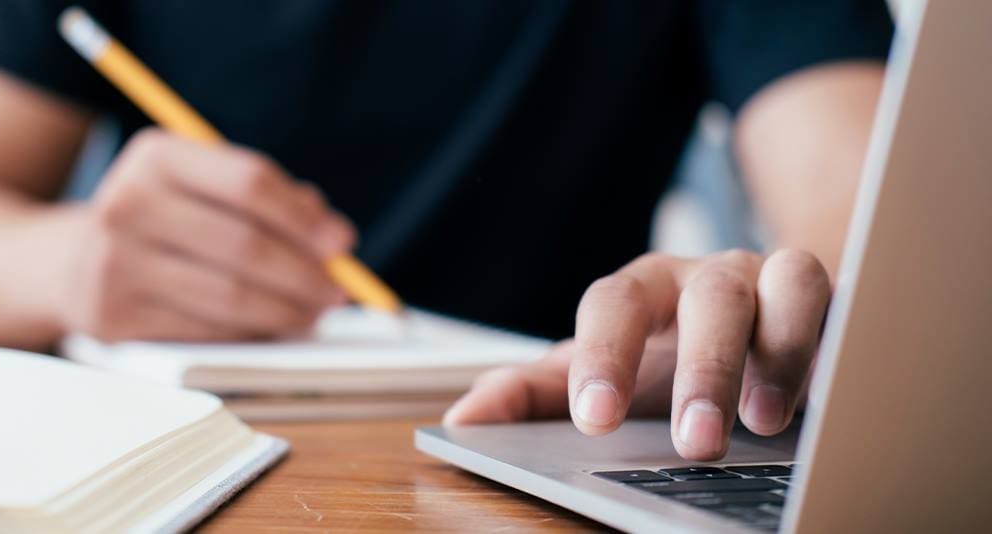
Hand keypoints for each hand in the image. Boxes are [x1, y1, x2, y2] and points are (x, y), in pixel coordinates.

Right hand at [61, 128, 354, 340]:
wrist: (63, 262)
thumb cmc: (158, 220)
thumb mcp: (197, 187)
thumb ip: (264, 198)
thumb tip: (330, 235)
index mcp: (157, 157)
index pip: (249, 183)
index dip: (304, 218)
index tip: (342, 243)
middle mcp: (128, 203)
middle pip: (245, 245)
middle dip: (304, 274)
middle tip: (337, 291)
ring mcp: (115, 264)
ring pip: (229, 296)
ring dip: (286, 311)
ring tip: (313, 314)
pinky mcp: (114, 318)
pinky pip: (204, 331)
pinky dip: (250, 334)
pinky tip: (271, 330)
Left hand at [444, 249, 831, 460]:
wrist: (749, 326)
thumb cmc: (663, 357)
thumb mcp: (599, 375)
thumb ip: (531, 395)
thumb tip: (460, 419)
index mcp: (643, 290)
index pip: (614, 304)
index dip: (603, 357)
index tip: (593, 419)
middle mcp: (708, 275)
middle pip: (705, 297)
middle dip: (701, 368)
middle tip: (692, 441)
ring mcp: (775, 278)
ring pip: (787, 281)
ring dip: (779, 351)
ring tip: (764, 422)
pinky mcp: (834, 296)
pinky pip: (844, 301)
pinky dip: (838, 340)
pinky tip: (831, 392)